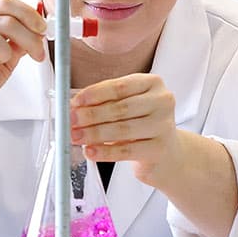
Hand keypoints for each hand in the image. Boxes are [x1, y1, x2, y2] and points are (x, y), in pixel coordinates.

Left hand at [70, 73, 189, 187]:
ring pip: (122, 129)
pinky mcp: (159, 149)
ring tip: (75, 136)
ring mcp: (164, 125)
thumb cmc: (141, 124)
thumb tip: (74, 107)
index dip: (94, 94)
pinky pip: (126, 151)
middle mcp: (162, 101)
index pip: (119, 87)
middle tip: (70, 121)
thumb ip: (105, 103)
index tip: (75, 102)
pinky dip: (104, 152)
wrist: (167, 152)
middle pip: (120, 108)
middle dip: (90, 115)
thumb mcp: (127, 107)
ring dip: (93, 134)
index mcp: (153, 83)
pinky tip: (90, 151)